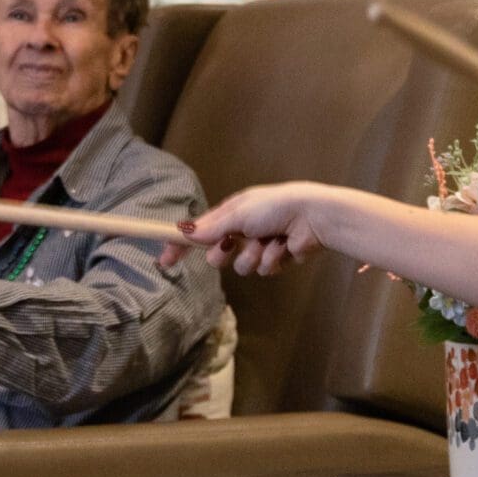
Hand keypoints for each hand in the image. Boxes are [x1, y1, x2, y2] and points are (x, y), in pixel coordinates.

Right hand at [165, 183, 338, 277]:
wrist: (313, 216)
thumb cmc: (275, 207)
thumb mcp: (238, 213)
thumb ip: (212, 227)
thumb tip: (185, 233)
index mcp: (233, 212)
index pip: (200, 231)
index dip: (182, 245)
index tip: (164, 260)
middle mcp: (245, 228)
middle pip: (218, 253)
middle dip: (222, 254)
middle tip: (227, 248)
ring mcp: (261, 245)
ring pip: (242, 266)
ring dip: (252, 257)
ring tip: (267, 244)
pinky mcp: (278, 258)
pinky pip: (264, 269)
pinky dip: (272, 260)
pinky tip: (284, 247)